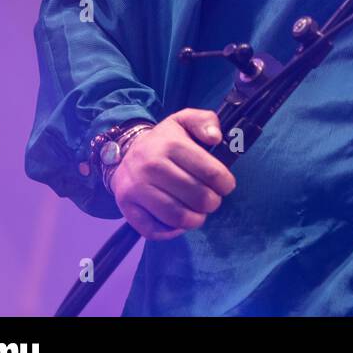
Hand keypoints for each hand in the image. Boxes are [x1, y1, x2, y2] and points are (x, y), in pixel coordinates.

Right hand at [111, 108, 235, 240]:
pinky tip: (179, 222)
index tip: (226, 186)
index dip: (225, 183)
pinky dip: (171, 232)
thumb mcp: (185, 120)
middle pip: (198, 197)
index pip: (210, 172)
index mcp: (171, 144)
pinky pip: (154, 230)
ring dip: (196, 220)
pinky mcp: (126, 207)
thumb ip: (205, 121)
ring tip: (198, 213)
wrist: (126, 152)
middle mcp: (151, 166)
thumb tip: (215, 138)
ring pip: (178, 217)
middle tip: (211, 200)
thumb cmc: (165, 140)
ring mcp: (136, 188)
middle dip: (213, 202)